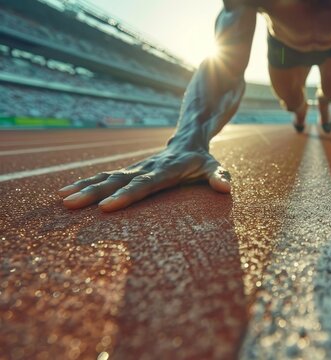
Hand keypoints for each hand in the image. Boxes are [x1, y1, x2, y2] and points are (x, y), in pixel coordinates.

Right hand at [58, 148, 230, 211]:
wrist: (188, 139)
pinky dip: (85, 184)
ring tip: (62, 200)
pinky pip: (104, 177)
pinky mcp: (128, 171)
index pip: (145, 184)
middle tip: (72, 205)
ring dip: (84, 188)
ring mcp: (135, 169)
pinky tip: (64, 193)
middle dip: (94, 193)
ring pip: (106, 177)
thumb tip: (225, 188)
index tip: (107, 208)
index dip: (127, 195)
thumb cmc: (202, 160)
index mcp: (166, 169)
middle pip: (118, 181)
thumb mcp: (215, 166)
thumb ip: (220, 176)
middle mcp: (146, 168)